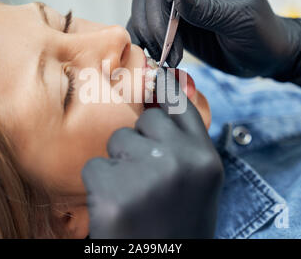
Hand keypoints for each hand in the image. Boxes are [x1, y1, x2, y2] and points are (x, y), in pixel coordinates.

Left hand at [82, 69, 223, 238]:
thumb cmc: (178, 224)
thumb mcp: (197, 183)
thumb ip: (184, 141)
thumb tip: (165, 89)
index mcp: (205, 159)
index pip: (180, 104)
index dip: (164, 88)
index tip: (153, 75)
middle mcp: (181, 162)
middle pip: (143, 121)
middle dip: (138, 142)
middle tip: (145, 177)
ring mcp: (147, 177)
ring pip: (116, 142)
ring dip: (119, 165)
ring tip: (133, 197)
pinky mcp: (114, 195)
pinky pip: (95, 167)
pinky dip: (101, 187)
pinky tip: (117, 211)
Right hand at [128, 0, 300, 93]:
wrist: (265, 59)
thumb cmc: (264, 34)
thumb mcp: (244, 21)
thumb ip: (211, 9)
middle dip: (155, 16)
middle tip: (167, 43)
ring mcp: (179, 8)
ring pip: (145, 8)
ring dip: (151, 33)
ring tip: (170, 56)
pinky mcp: (174, 29)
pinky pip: (148, 29)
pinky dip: (149, 43)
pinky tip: (164, 58)